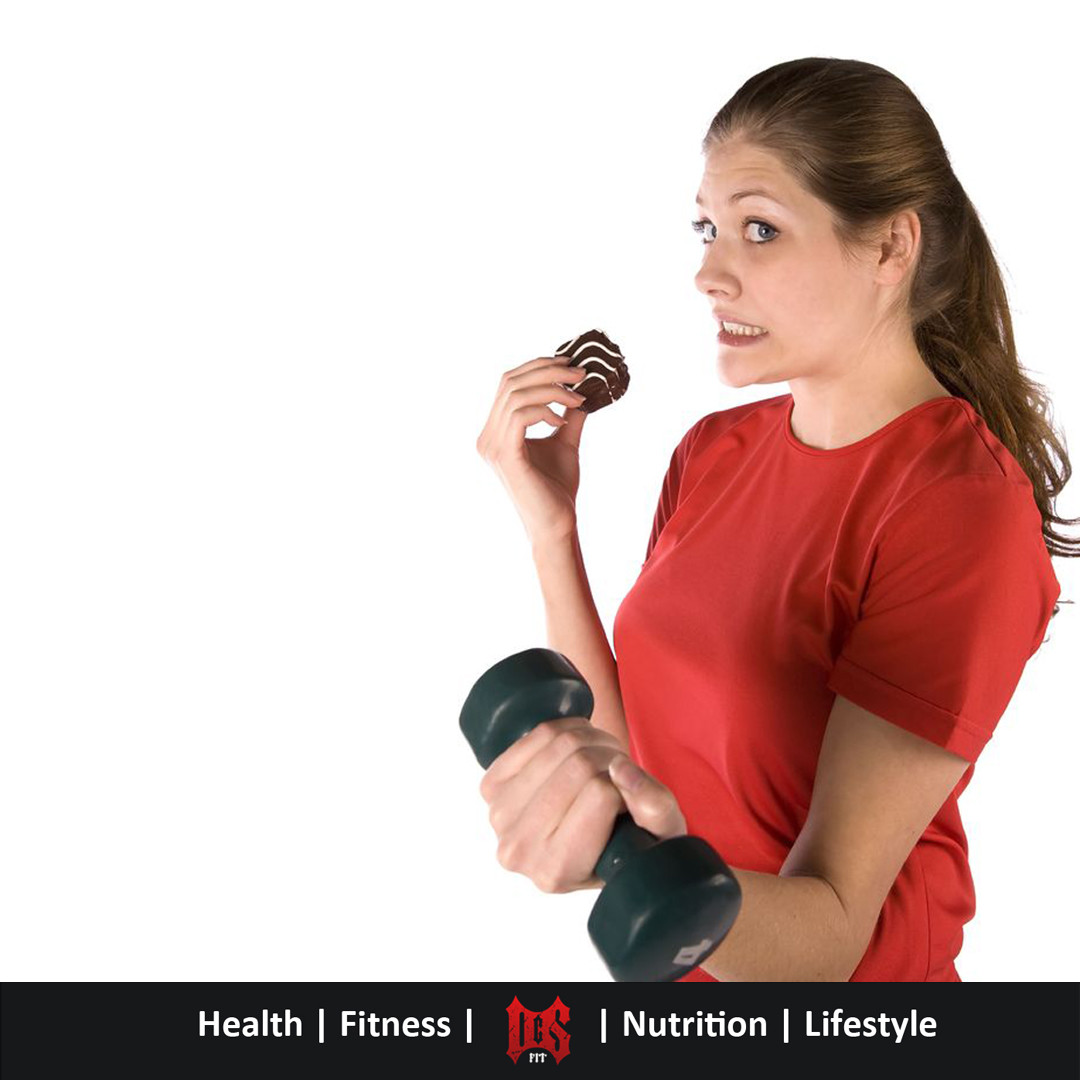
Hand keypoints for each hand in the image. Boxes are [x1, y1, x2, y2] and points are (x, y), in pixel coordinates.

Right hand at [475, 357, 588, 547]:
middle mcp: (487, 436)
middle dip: (548, 372)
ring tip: (578, 398)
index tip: (569, 364)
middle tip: (580, 374)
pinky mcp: (505, 455)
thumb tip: (581, 388)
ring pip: (516, 395)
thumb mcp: (564, 441)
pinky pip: (521, 415)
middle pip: (510, 382)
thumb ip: (567, 414)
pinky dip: (546, 410)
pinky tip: (563, 420)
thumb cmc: (557, 489)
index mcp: (495, 431)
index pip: (508, 383)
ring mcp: (492, 446)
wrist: (556, 524)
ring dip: (552, 389)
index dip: (537, 366)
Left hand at [478, 716, 686, 893]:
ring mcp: (499, 816)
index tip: (629, 793)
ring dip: (591, 737)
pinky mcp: (491, 786)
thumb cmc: (632, 842)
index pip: (600, 795)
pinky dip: (565, 727)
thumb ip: (657, 809)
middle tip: (620, 770)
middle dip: (610, 754)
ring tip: (603, 760)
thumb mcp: (664, 838)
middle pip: (577, 765)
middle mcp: (519, 850)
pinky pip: (536, 734)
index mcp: (557, 872)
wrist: (588, 838)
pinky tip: (577, 747)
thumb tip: (621, 772)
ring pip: (557, 743)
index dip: (625, 781)